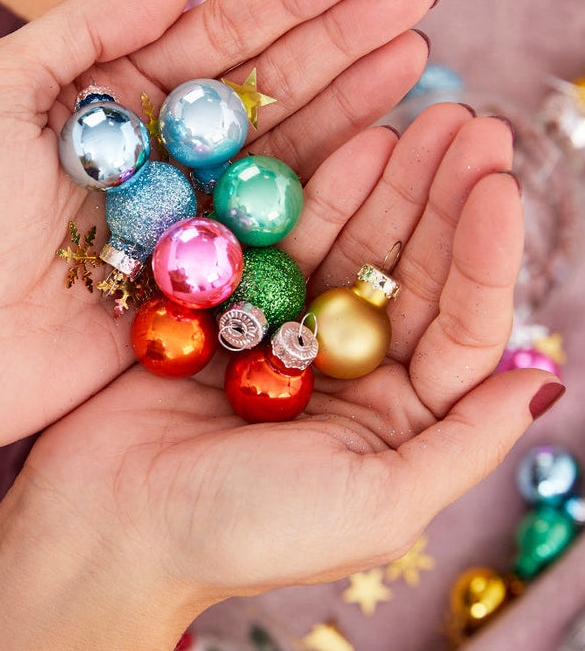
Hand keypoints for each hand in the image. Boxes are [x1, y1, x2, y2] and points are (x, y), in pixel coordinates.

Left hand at [0, 0, 439, 479]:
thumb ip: (76, 34)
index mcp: (108, 99)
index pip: (211, 36)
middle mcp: (155, 154)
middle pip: (260, 85)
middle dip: (336, 39)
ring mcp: (181, 219)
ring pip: (277, 151)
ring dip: (347, 102)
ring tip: (414, 53)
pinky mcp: (196, 282)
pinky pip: (269, 230)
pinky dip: (323, 191)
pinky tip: (379, 146)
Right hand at [22, 105, 559, 601]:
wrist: (108, 524)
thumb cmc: (244, 531)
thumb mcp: (377, 505)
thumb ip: (462, 443)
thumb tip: (542, 380)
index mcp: (394, 425)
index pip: (459, 328)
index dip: (485, 255)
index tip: (494, 185)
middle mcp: (346, 378)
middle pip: (409, 277)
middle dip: (442, 202)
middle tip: (472, 125)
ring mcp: (281, 339)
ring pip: (348, 251)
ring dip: (387, 185)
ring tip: (420, 119)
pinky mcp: (223, 313)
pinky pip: (277, 246)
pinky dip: (312, 198)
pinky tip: (350, 146)